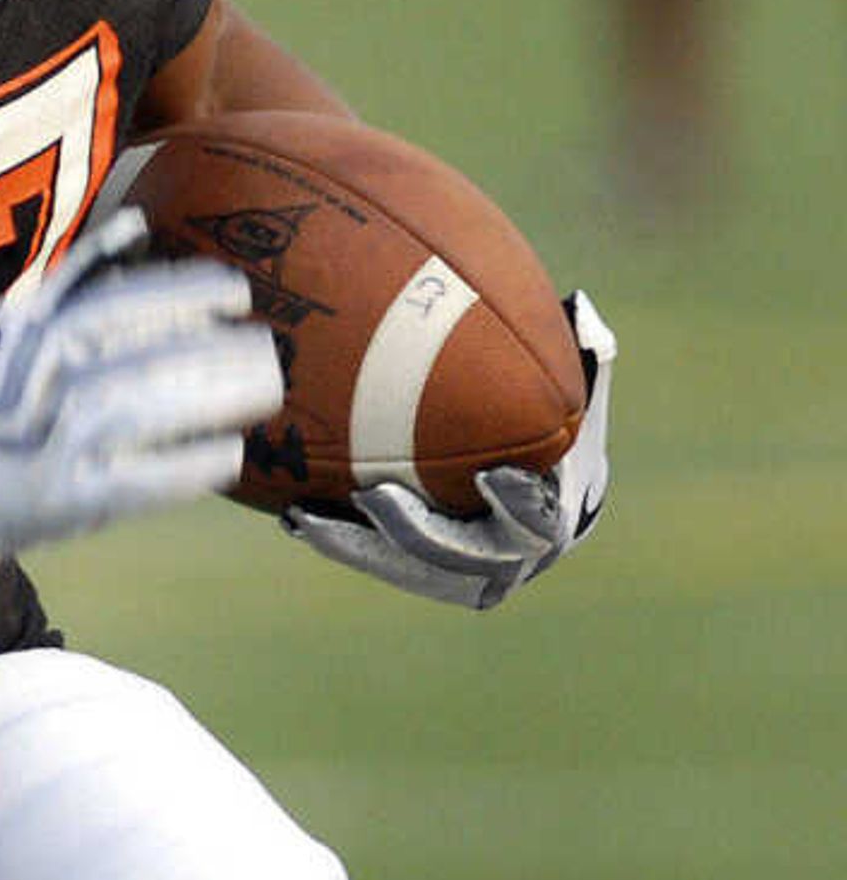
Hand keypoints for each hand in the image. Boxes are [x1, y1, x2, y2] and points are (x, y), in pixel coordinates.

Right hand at [0, 207, 284, 569]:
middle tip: (268, 345)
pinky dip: (185, 466)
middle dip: (210, 349)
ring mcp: (44, 444)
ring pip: (138, 411)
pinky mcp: (59, 500)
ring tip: (264, 389)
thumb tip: (136, 228)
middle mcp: (31, 384)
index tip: (234, 292)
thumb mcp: (0, 326)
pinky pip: (135, 482)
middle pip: (133, 357)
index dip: (177, 295)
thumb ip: (65, 282)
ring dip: (209, 398)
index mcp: (21, 337)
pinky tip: (229, 455)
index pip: (107, 306)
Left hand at [282, 288, 614, 607]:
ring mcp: (463, 569)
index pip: (541, 520)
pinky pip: (377, 561)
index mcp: (553, 515)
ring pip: (410, 570)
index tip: (491, 475)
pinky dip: (342, 541)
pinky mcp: (418, 569)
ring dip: (362, 548)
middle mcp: (511, 555)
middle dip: (420, 532)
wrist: (515, 461)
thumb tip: (581, 309)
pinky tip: (296, 514)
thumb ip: (584, 351)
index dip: (521, 503)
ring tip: (309, 519)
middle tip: (373, 496)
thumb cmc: (546, 412)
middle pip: (465, 559)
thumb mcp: (573, 379)